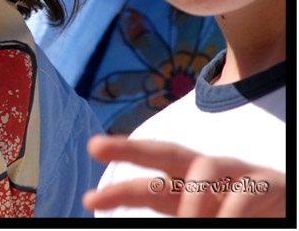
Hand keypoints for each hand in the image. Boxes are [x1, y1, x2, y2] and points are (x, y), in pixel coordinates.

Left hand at [83, 134, 285, 217]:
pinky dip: (229, 212)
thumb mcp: (206, 221)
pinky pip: (244, 193)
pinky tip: (223, 224)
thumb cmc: (245, 218)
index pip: (150, 184)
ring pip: (202, 167)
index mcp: (189, 189)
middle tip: (93, 144)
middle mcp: (208, 174)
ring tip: (193, 224)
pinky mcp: (268, 182)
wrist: (289, 212)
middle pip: (164, 153)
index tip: (88, 200)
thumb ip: (179, 220)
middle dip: (128, 148)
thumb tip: (141, 216)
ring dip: (192, 201)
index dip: (119, 192)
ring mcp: (237, 173)